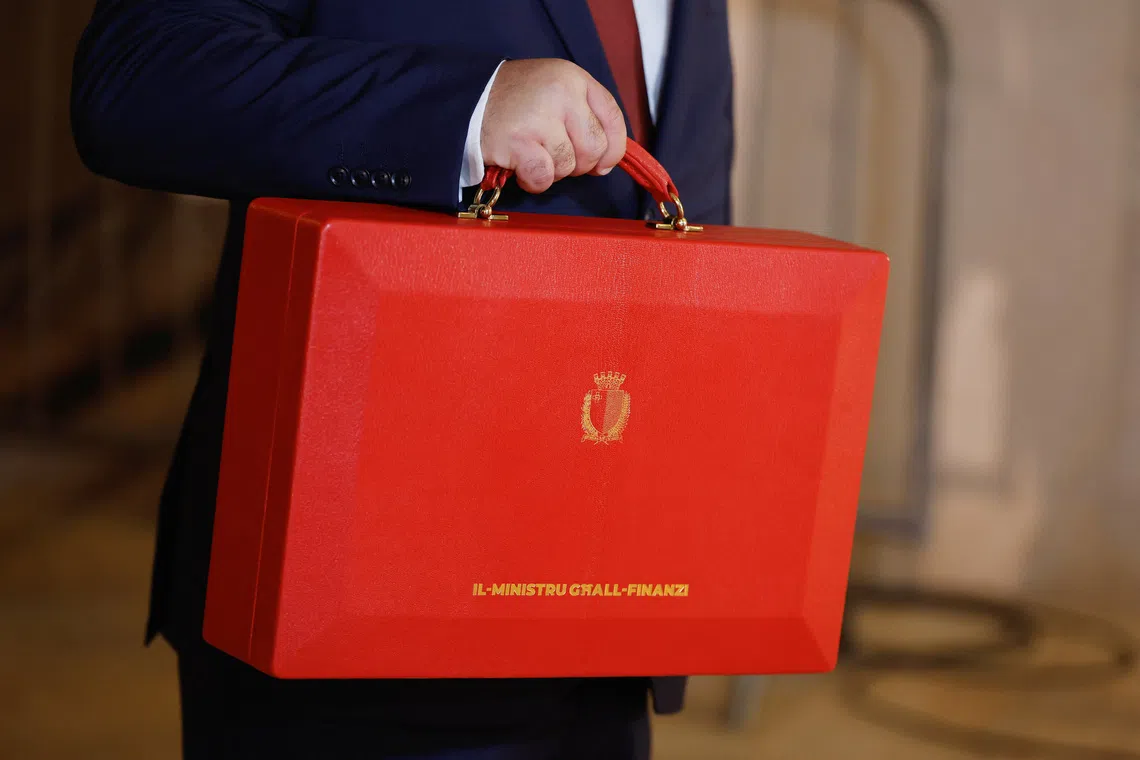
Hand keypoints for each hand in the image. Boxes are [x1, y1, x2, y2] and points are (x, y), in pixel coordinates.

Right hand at [480, 58, 627, 193]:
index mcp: (573, 78)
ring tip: (532, 154)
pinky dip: (535, 181)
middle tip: (556, 157)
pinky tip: (522, 168)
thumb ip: (583, 116)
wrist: (466, 101)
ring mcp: (539, 117)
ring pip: (569, 166)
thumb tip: (605, 162)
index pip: (612, 118)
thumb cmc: (513, 102)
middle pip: (595, 147)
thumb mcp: (553, 91)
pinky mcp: (518, 141)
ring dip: (552, 171)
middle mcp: (560, 93)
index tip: (603, 163)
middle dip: (580, 164)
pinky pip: (544, 177)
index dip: (613, 149)